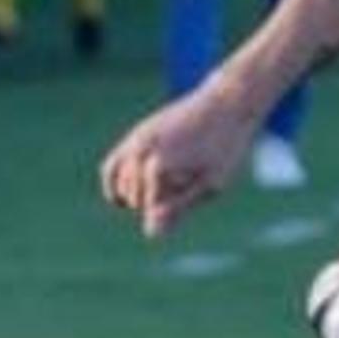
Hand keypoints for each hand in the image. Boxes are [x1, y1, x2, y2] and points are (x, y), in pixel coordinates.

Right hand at [100, 83, 259, 238]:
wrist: (226, 103)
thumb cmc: (225, 147)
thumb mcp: (211, 183)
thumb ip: (179, 208)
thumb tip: (150, 234)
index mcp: (162, 164)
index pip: (151, 206)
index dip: (167, 213)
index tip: (186, 202)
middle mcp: (143, 151)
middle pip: (133, 195)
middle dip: (150, 204)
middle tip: (176, 197)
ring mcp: (136, 140)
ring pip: (117, 181)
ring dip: (132, 196)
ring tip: (155, 198)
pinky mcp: (136, 135)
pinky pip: (112, 165)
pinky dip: (114, 183)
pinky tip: (127, 196)